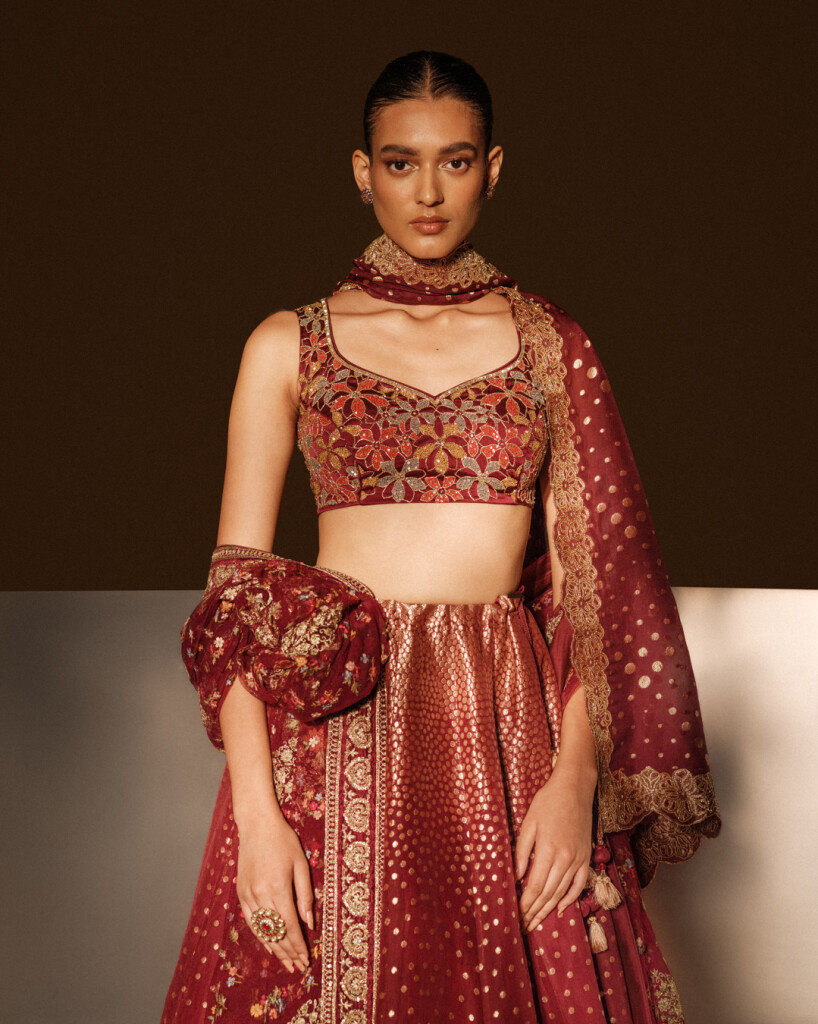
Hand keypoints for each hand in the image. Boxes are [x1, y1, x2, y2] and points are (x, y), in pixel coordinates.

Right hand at [236, 815, 314, 973]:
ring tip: (286, 963)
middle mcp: (260, 895)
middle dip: (288, 952)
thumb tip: (309, 923)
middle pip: (276, 932)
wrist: (257, 825)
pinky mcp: (240, 892)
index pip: (290, 926)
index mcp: (278, 888)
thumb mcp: (301, 864)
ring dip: (275, 949)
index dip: (298, 945)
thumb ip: (305, 895)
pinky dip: (260, 935)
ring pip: (262, 930)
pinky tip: (268, 945)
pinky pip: (250, 921)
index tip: (306, 959)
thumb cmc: (283, 841)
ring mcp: (248, 895)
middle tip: (299, 967)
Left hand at [514, 770, 592, 932]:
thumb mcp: (529, 823)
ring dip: (549, 910)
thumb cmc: (548, 802)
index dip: (526, 903)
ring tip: (537, 923)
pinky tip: (560, 908)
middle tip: (524, 926)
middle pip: (548, 893)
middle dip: (535, 912)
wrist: (575, 788)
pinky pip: (579, 884)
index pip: (535, 886)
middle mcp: (565, 859)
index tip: (517, 915)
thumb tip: (517, 877)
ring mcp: (578, 859)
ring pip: (562, 892)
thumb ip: (522, 851)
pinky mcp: (586, 857)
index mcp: (549, 850)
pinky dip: (570, 899)